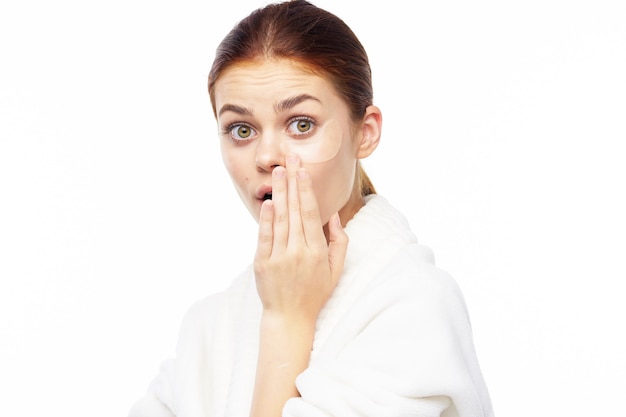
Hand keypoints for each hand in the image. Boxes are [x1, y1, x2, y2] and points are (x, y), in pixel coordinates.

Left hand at [253, 154, 348, 323]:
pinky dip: (265, 219)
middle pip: (295, 210)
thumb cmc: (315, 292)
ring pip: (280, 219)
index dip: (306, 190)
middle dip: (292, 182)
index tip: (303, 171)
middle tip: (290, 159)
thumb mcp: (336, 270)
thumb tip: (334, 216)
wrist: (289, 317)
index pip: (311, 213)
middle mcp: (298, 252)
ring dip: (279, 193)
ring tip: (278, 172)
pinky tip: (268, 202)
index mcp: (317, 251)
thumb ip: (339, 243)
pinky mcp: (262, 264)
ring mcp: (278, 258)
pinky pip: (264, 237)